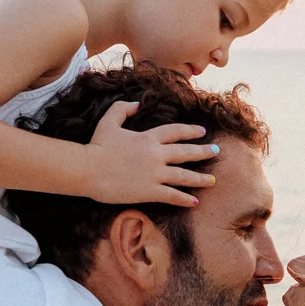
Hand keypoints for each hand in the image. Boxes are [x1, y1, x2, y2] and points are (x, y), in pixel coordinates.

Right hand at [85, 102, 218, 206]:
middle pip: (185, 152)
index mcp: (148, 138)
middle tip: (217, 152)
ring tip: (212, 181)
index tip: (202, 132)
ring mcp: (154, 174)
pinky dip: (184, 199)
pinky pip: (172, 195)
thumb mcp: (109, 121)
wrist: (88, 169)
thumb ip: (123, 109)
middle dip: (203, 152)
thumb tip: (137, 103)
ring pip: (184, 176)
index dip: (190, 131)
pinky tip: (195, 202)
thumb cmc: (96, 145)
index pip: (175, 132)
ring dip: (200, 179)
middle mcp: (156, 154)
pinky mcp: (149, 191)